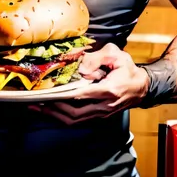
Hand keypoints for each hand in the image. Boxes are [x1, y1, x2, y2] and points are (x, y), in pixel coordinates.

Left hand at [29, 43, 148, 123]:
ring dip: (55, 116)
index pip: (83, 96)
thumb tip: (81, 67)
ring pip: (74, 121)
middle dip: (53, 110)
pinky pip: (77, 122)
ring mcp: (101, 114)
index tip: (48, 94)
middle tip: (36, 103)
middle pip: (75, 113)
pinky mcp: (98, 117)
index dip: (64, 97)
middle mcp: (104, 106)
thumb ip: (98, 58)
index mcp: (109, 90)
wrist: (141, 87)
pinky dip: (62, 119)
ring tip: (37, 109)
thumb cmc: (127, 69)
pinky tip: (49, 113)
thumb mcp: (117, 55)